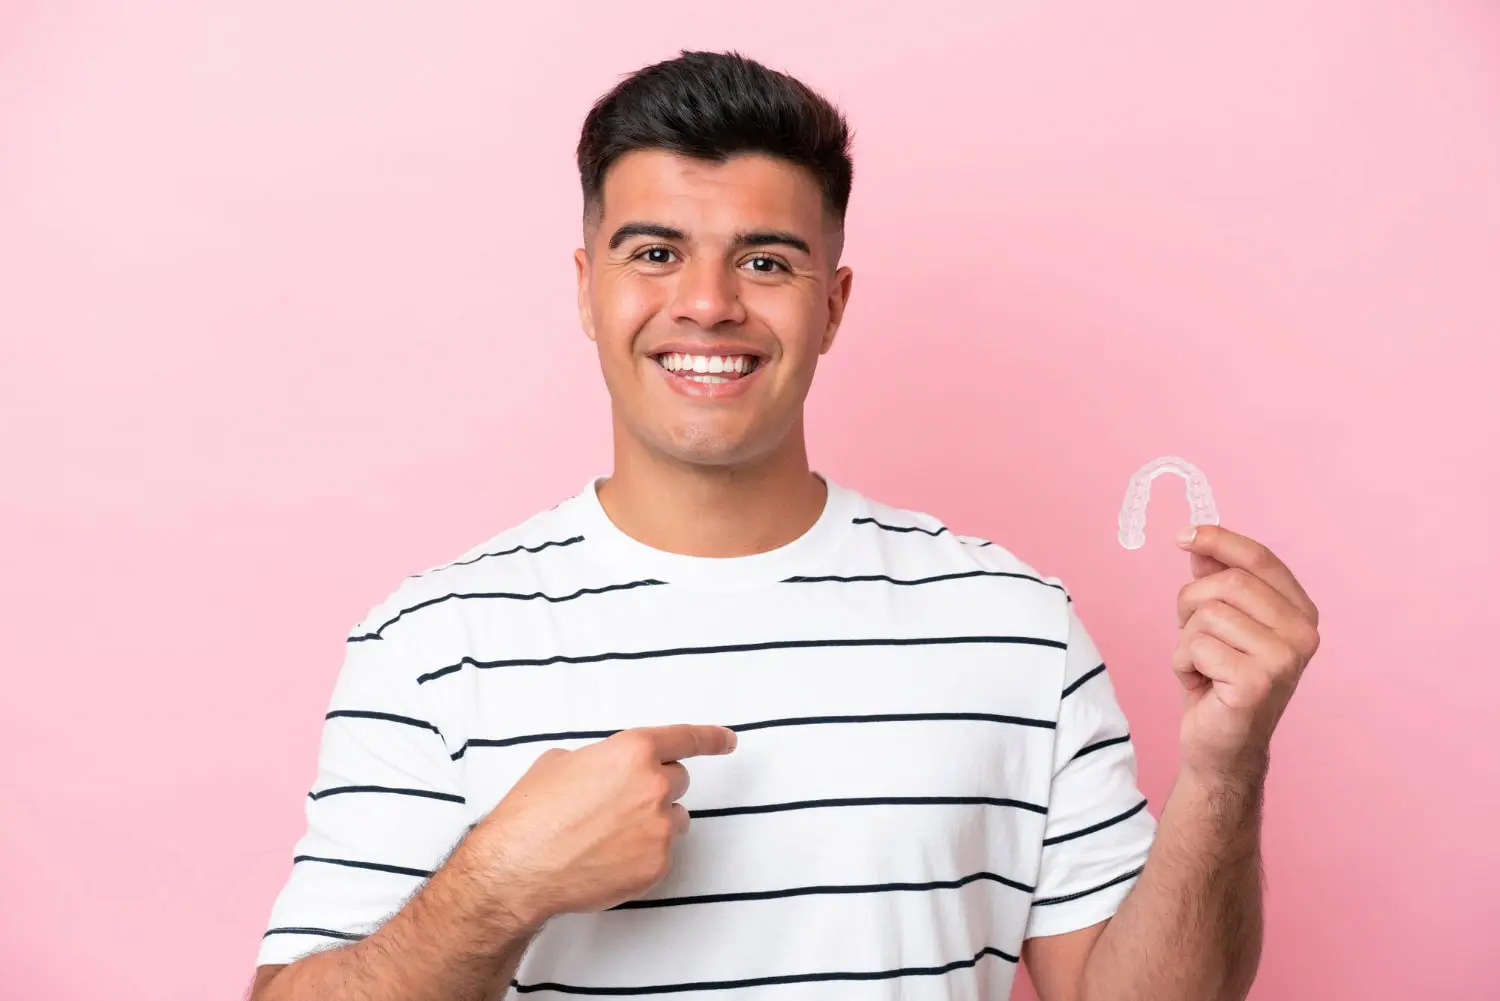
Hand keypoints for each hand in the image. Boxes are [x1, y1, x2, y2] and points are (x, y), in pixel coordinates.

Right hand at [470, 724, 737, 926]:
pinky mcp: (657, 865)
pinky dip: (641, 855)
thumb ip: (602, 760)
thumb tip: (610, 771)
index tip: (728, 741)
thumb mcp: (561, 763)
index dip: (711, 738)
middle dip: (654, 788)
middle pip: (677, 782)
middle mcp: (654, 786)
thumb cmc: (532, 814)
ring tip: (608, 836)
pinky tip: (606, 859)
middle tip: (618, 805)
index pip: (685, 739)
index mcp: (633, 752)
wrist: (518, 869)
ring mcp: (659, 829)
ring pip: (673, 819)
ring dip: (652, 822)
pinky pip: (661, 853)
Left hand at [1172, 525, 1319, 785]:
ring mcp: (1284, 659)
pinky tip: (1203, 685)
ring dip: (1187, 640)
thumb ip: (1216, 580)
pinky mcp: (1257, 682)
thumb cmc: (1221, 681)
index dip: (1219, 540)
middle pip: (1227, 582)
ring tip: (1204, 666)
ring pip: (1207, 614)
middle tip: (1193, 635)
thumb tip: (1200, 540)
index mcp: (1300, 612)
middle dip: (1192, 603)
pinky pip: (1196, 646)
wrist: (1222, 746)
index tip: (1183, 536)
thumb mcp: (1219, 622)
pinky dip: (1183, 664)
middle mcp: (1303, 633)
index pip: (1260, 559)